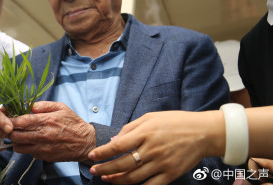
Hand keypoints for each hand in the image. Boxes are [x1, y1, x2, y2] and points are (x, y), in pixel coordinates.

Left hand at [9, 101, 95, 162]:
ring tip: (19, 135)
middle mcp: (43, 135)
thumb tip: (28, 105)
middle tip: (10, 126)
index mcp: (46, 120)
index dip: (10, 120)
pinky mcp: (44, 156)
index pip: (21, 121)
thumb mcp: (61, 107)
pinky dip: (25, 148)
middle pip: (16, 135)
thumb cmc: (73, 123)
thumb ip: (43, 105)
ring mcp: (43, 148)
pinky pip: (28, 153)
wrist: (85, 142)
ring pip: (19, 146)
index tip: (6, 117)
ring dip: (16, 140)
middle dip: (10, 130)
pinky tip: (29, 142)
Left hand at [88, 110, 223, 184]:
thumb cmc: (175, 121)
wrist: (203, 132)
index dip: (102, 153)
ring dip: (117, 180)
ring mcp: (161, 163)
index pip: (118, 146)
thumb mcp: (150, 117)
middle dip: (105, 169)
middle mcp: (151, 149)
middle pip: (122, 164)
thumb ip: (130, 128)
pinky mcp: (171, 174)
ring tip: (107, 179)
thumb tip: (114, 140)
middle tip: (94, 170)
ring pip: (133, 177)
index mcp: (145, 133)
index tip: (91, 156)